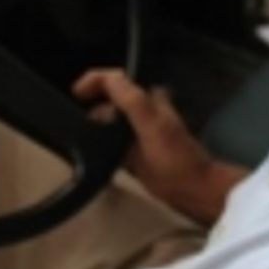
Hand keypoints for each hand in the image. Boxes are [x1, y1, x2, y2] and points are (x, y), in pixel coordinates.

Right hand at [72, 68, 247, 224]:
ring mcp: (139, 132)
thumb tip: (107, 78)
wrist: (193, 191)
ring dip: (96, 127)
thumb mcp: (151, 124)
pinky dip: (102, 145)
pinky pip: (112, 142)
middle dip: (92, 105)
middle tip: (77, 122)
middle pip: (110, 99)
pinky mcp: (135, 152)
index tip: (75, 93)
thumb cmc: (175, 159)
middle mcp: (143, 111)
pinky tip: (95, 156)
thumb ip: (132, 99)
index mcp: (148, 99)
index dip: (94, 81)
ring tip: (82, 139)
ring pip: (109, 121)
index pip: (116, 79)